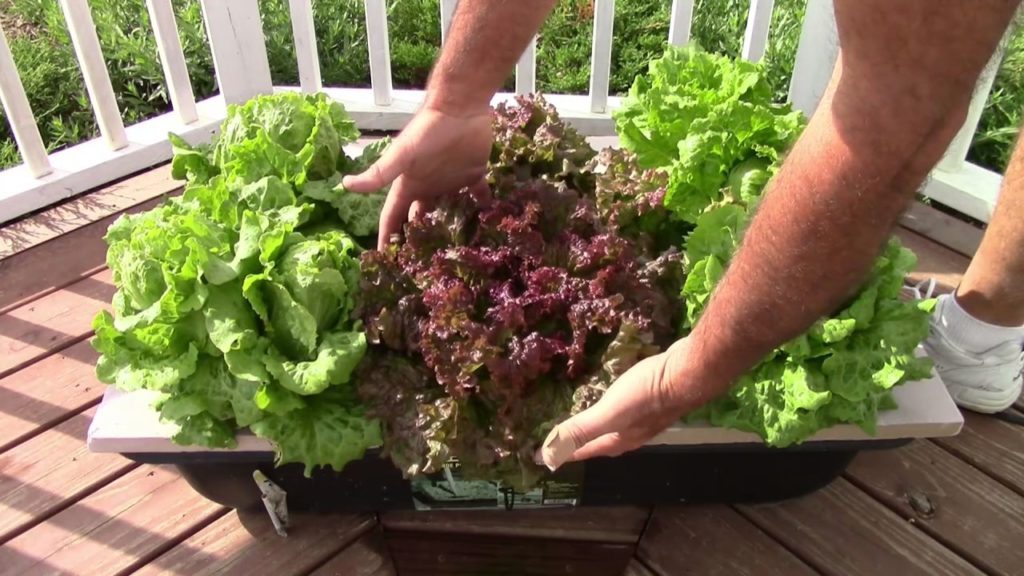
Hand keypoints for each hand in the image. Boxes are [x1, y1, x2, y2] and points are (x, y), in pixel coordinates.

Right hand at [341, 105, 493, 249]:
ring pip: (449, 212)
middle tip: (421, 266)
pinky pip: (480, 197)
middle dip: (418, 240)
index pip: (393, 216)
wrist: (460, 107)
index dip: (387, 237)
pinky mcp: (474, 175)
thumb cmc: (428, 130)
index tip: (384, 261)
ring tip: (455, 255)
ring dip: (450, 230)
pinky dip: (483, 209)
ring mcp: (451, 181)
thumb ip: (379, 173)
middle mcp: (428, 186)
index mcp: (408, 184)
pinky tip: (487, 227)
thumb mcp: (402, 154)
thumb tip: (344, 185)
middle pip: (420, 218)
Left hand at [537, 338, 695, 470]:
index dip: (566, 452)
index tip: (546, 456)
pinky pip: (629, 405)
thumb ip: (581, 430)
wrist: (689, 372)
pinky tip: (616, 392)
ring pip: (618, 425)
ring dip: (602, 424)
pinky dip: (616, 404)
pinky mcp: (656, 395)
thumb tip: (548, 454)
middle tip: (568, 437)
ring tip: (589, 416)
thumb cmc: (648, 393)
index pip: (587, 450)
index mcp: (621, 439)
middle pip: (604, 442)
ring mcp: (648, 414)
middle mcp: (635, 432)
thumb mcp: (610, 412)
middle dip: (585, 442)